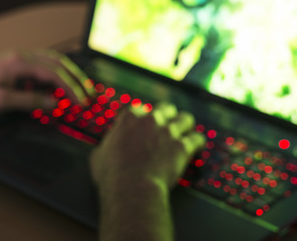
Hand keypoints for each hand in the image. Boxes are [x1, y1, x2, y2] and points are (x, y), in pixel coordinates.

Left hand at [0, 49, 92, 116]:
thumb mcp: (1, 102)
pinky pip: (42, 66)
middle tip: (89, 94)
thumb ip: (29, 101)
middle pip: (58, 63)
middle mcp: (22, 57)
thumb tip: (54, 102)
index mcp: (20, 63)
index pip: (54, 74)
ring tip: (80, 89)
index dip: (70, 89)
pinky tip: (58, 86)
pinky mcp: (15, 65)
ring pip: (52, 62)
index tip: (81, 102)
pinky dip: (55, 75)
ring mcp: (19, 59)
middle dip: (76, 79)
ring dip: (68, 75)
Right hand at [90, 103, 205, 192]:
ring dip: (185, 125)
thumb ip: (106, 145)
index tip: (143, 125)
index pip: (139, 108)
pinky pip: (197, 138)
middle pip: (166, 108)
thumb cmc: (112, 174)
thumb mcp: (98, 155)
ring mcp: (168, 131)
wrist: (131, 188)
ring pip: (185, 118)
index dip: (142, 117)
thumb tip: (104, 149)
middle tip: (168, 125)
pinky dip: (198, 142)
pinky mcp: (182, 146)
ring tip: (186, 131)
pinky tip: (198, 146)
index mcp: (129, 117)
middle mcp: (151, 119)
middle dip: (168, 116)